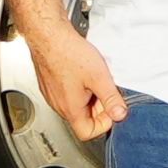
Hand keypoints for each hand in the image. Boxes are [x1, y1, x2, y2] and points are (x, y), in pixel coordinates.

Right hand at [17, 17, 121, 145]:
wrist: (48, 35)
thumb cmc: (68, 53)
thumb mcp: (99, 77)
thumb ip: (111, 99)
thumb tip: (120, 114)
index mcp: (70, 109)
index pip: (87, 133)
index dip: (103, 124)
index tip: (112, 109)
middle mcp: (58, 105)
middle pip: (83, 119)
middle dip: (99, 107)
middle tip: (107, 90)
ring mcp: (52, 95)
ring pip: (76, 105)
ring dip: (90, 96)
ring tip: (95, 79)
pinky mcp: (50, 84)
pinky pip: (68, 94)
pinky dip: (80, 87)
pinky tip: (84, 72)